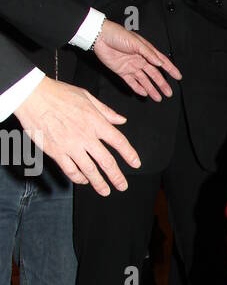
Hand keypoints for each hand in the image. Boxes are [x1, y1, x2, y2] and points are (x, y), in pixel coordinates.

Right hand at [15, 76, 140, 194]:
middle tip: (123, 186)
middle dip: (117, 177)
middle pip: (106, 161)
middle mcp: (86, 136)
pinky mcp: (56, 152)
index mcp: (96, 122)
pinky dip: (78, 178)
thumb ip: (106, 111)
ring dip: (99, 183)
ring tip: (105, 191)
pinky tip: (83, 180)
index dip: (130, 154)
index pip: (119, 141)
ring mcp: (70, 146)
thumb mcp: (86, 96)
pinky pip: (70, 170)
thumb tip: (122, 120)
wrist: (32, 96)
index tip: (136, 163)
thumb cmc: (59, 93)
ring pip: (89, 170)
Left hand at [92, 20, 180, 100]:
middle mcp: (140, 59)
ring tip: (158, 98)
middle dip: (162, 84)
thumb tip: (160, 63)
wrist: (99, 37)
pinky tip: (144, 93)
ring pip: (144, 80)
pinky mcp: (122, 71)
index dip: (170, 69)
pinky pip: (131, 82)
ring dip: (151, 89)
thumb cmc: (118, 34)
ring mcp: (131, 66)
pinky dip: (138, 88)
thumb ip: (149, 53)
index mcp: (146, 51)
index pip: (161, 61)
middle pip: (154, 74)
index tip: (178, 77)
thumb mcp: (136, 42)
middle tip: (169, 93)